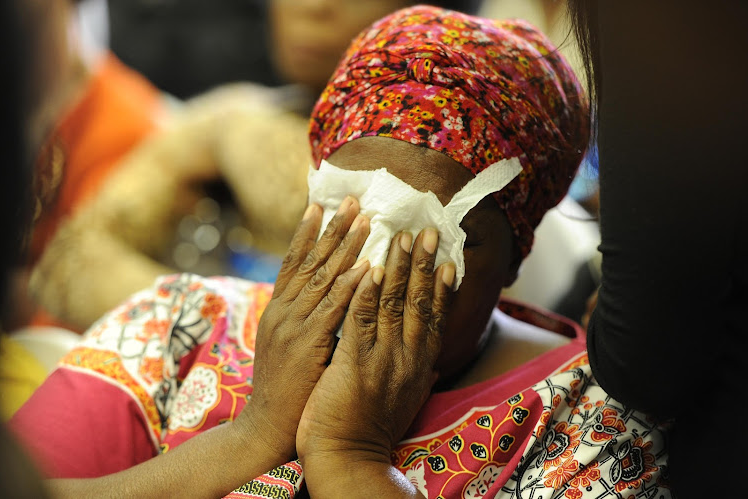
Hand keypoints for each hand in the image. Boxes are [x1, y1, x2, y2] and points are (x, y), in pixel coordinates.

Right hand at [235, 197, 370, 462]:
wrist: (266, 429)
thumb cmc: (284, 389)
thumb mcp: (286, 347)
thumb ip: (302, 321)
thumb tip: (322, 300)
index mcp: (277, 311)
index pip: (292, 263)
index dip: (307, 233)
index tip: (320, 205)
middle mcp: (282, 311)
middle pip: (309, 261)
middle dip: (331, 228)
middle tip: (351, 199)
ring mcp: (292, 326)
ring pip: (322, 277)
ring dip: (345, 246)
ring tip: (365, 219)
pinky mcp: (307, 344)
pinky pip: (332, 308)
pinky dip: (350, 285)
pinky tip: (366, 265)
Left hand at [297, 229, 454, 467]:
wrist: (347, 460)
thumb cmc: (369, 429)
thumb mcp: (403, 401)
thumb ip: (415, 377)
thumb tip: (429, 367)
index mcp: (418, 365)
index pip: (432, 317)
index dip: (439, 287)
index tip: (447, 261)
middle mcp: (407, 358)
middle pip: (418, 302)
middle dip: (423, 264)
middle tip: (427, 231)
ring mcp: (382, 359)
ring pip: (393, 303)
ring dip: (397, 267)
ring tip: (400, 236)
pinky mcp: (354, 362)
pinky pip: (361, 319)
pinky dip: (365, 292)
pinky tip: (368, 267)